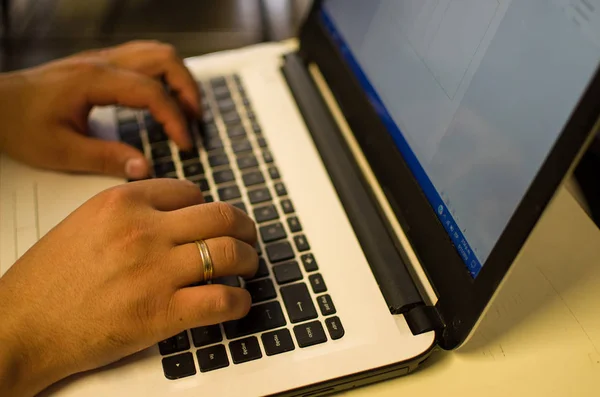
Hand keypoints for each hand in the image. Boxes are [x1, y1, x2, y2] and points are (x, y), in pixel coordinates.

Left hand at [0, 41, 199, 179]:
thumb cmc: (20, 124)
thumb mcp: (60, 151)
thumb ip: (106, 159)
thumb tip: (145, 168)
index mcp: (94, 81)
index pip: (151, 92)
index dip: (175, 119)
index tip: (186, 145)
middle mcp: (102, 62)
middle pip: (165, 59)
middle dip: (188, 90)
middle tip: (194, 122)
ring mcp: (103, 59)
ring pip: (157, 53)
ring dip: (179, 79)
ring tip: (186, 111)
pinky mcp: (102, 64)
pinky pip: (146, 59)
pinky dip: (165, 76)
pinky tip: (164, 100)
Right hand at [0, 179, 257, 395]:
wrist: (20, 326)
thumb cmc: (48, 280)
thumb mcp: (86, 223)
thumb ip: (131, 212)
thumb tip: (178, 213)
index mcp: (123, 202)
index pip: (190, 191)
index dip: (209, 207)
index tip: (213, 222)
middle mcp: (143, 230)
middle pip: (222, 216)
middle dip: (244, 227)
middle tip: (248, 238)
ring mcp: (154, 271)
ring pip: (230, 253)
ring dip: (248, 260)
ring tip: (247, 268)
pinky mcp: (161, 313)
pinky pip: (222, 300)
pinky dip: (240, 301)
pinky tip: (238, 302)